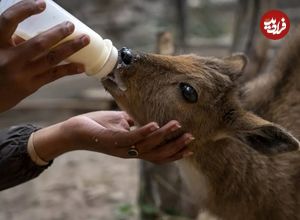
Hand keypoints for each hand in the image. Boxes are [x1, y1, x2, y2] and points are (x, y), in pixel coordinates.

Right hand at [0, 0, 89, 111]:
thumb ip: (10, 40)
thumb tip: (40, 30)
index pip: (8, 20)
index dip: (25, 10)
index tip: (42, 4)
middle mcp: (8, 59)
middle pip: (39, 43)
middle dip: (59, 33)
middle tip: (71, 25)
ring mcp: (21, 74)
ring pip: (51, 59)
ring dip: (71, 48)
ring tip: (85, 40)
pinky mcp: (30, 86)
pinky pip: (53, 76)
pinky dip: (68, 70)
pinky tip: (82, 66)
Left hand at [34, 111, 194, 164]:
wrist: (74, 130)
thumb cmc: (98, 125)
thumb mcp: (121, 123)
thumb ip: (135, 123)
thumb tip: (150, 117)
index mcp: (133, 149)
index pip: (158, 154)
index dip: (174, 153)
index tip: (191, 147)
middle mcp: (130, 152)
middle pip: (157, 154)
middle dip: (175, 147)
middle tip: (191, 138)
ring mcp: (121, 148)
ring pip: (147, 146)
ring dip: (163, 136)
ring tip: (177, 125)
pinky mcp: (111, 140)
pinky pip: (131, 138)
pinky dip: (144, 132)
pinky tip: (155, 123)